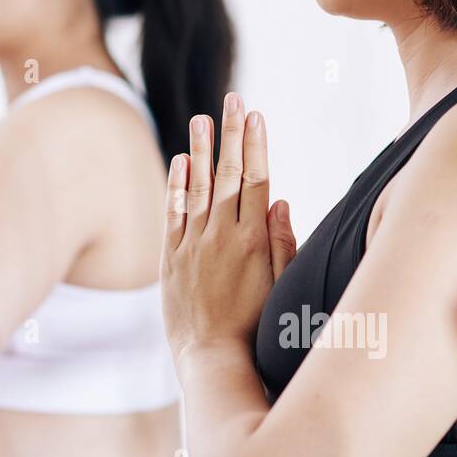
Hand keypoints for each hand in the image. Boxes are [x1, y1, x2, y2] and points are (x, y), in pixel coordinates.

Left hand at [161, 93, 295, 361]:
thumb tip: (282, 202)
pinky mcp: (172, 259)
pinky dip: (176, 186)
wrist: (212, 358)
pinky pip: (173, 214)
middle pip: (229, 175)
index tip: (257, 115)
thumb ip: (283, 244)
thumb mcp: (282, 286)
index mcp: (253, 241)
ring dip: (201, 150)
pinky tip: (179, 162)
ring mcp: (193, 245)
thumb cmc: (256, 328)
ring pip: (198, 188)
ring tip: (203, 119)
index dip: (257, 145)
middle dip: (232, 134)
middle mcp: (221, 236)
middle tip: (233, 99)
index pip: (257, 180)